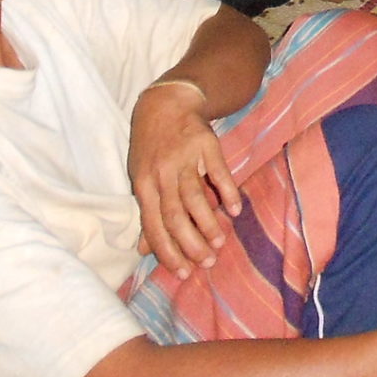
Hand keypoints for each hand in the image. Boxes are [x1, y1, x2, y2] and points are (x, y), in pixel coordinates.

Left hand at [128, 81, 240, 277]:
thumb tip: (144, 249)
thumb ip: (146, 213)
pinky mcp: (206, 143)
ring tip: (219, 242)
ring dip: (208, 222)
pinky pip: (218, 171)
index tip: (182, 273)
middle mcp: (161, 173)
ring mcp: (184, 157)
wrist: (166, 103)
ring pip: (195, 196)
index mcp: (143, 184)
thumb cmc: (151, 147)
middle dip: (191, 242)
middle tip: (207, 263)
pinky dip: (226, 191)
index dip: (168, 250)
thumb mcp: (141, 178)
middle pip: (175, 214)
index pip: (154, 224)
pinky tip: (235, 210)